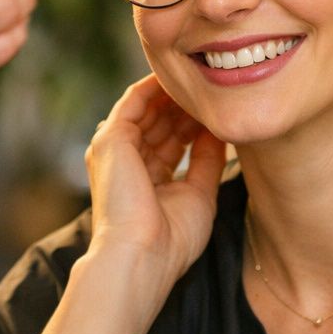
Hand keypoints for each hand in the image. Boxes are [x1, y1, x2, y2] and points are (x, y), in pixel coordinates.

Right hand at [84, 75, 226, 298]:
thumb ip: (208, 161)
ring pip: (148, 109)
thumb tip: (219, 132)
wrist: (142, 256)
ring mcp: (116, 150)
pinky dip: (155, 87)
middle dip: (187, 106)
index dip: (197, 125)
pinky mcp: (110, 139)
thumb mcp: (199, 194)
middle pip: (161, 123)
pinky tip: (180, 77)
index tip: (222, 111)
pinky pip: (134, 101)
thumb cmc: (170, 240)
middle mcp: (128, 163)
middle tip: (216, 88)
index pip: (173, 143)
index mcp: (148, 181)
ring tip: (203, 78)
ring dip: (175, 94)